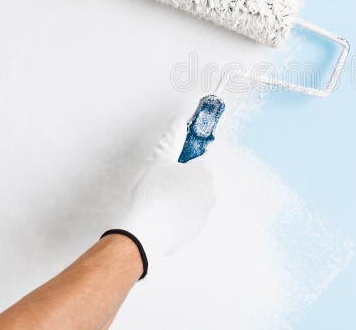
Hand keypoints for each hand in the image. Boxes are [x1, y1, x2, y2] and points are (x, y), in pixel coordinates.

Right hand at [114, 116, 215, 271]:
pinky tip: (162, 214)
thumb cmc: (152, 193)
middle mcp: (210, 192)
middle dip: (186, 174)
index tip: (180, 154)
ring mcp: (205, 213)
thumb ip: (171, 140)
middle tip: (164, 177)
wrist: (145, 233)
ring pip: (196, 196)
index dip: (193, 151)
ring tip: (161, 197)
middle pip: (201, 176)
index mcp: (205, 171)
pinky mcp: (196, 230)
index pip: (206, 153)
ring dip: (184, 194)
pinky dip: (180, 212)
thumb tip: (179, 121)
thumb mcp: (158, 161)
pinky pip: (189, 215)